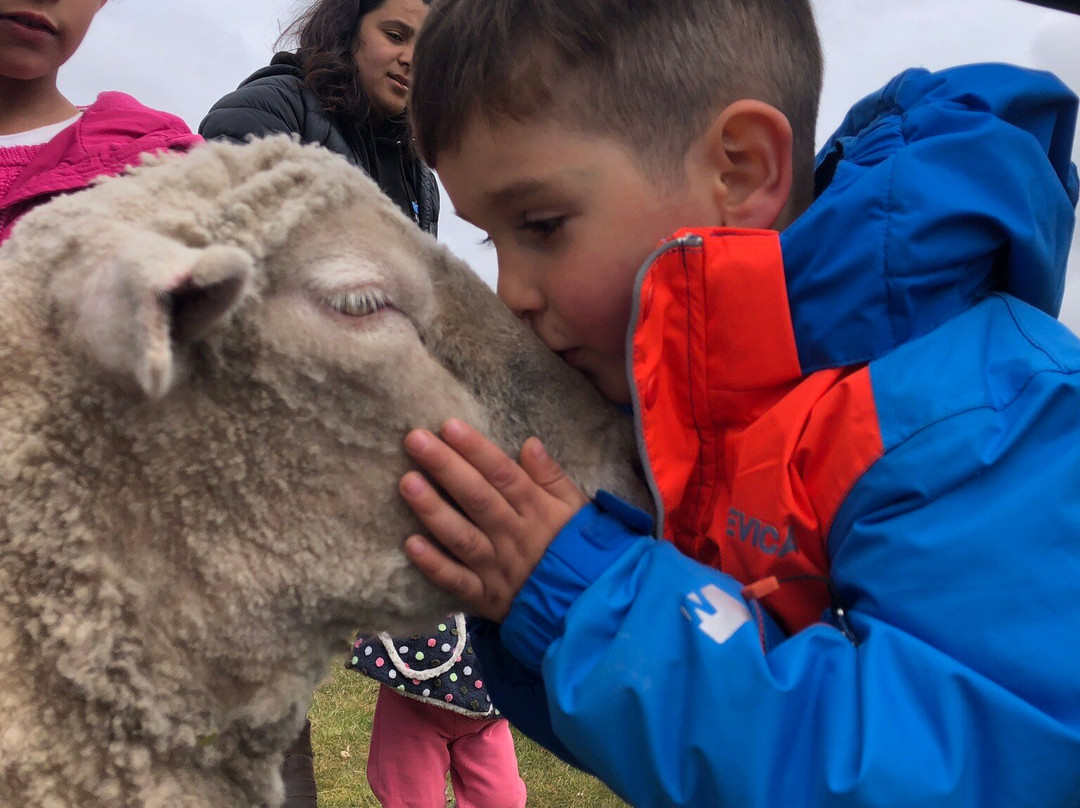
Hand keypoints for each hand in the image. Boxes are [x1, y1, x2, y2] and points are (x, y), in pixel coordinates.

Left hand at [400, 419, 588, 621]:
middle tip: (415, 440)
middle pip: (477, 498)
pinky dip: (435, 565)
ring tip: (407, 482)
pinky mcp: (486, 598)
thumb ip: (552, 477)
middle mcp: (514, 536)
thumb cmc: (577, 549)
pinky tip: (411, 544)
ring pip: (463, 537)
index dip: (476, 450)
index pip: (503, 474)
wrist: (587, 607)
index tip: (449, 426)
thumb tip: (530, 443)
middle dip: (445, 467)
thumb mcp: (577, 509)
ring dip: (434, 510)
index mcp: (536, 511)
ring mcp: (498, 569)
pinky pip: (458, 582)